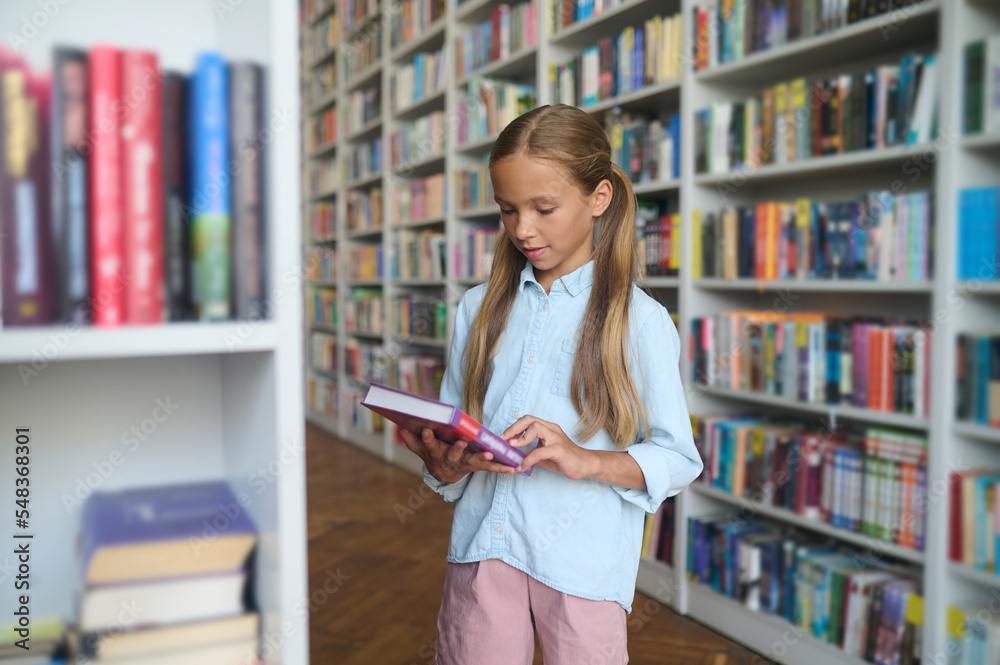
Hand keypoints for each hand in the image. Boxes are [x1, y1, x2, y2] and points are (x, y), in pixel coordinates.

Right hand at [399, 427, 516, 483]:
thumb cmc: (433, 453)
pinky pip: (490, 468)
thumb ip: (411, 438)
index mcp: (436, 452)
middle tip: (461, 442)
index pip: (429, 443)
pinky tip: (513, 469)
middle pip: (453, 454)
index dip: (427, 437)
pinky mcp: (477, 467)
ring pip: (474, 462)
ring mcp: (465, 464)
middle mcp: (450, 460)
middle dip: (456, 449)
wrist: (443, 474)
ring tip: (491, 455)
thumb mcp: (419, 447)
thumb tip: (399, 425)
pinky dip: (501, 468)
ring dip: (483, 459)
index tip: (426, 429)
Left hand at [501, 416, 595, 480]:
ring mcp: (556, 438)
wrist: (585, 465)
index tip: (502, 438)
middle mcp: (552, 429)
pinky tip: (522, 467)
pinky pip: (539, 452)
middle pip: (529, 419)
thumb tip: (514, 457)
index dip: (513, 427)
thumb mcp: (544, 455)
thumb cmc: (565, 459)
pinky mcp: (559, 450)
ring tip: (511, 449)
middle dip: (513, 428)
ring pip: (535, 428)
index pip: (527, 420)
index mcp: (548, 428)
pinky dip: (528, 459)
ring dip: (520, 439)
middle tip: (502, 440)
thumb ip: (531, 453)